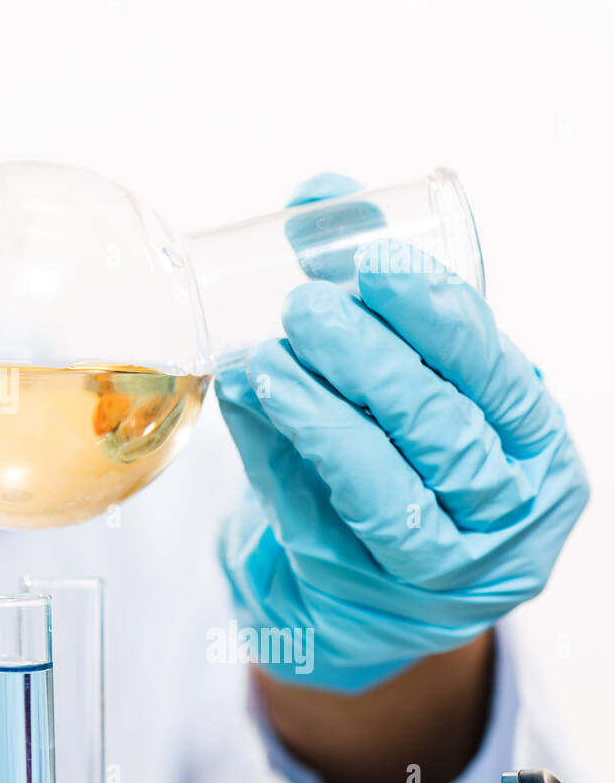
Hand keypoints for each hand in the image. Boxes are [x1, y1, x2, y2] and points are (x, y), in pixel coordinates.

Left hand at [216, 176, 589, 692]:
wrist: (382, 583)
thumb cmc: (410, 453)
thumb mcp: (421, 374)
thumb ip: (378, 289)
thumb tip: (318, 191)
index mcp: (535, 441)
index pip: (495, 370)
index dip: (434, 313)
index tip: (371, 264)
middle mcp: (507, 509)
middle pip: (442, 428)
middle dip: (369, 359)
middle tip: (305, 306)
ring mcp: (441, 566)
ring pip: (384, 486)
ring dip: (316, 413)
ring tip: (260, 358)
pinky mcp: (366, 590)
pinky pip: (321, 520)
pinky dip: (279, 457)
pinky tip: (248, 405)